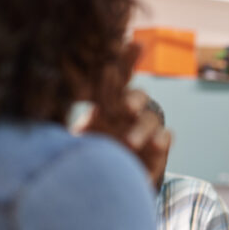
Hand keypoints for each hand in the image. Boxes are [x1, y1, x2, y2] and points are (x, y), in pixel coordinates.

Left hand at [73, 46, 170, 187]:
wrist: (108, 176)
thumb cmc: (90, 148)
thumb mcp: (79, 128)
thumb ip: (73, 109)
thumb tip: (63, 82)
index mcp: (109, 101)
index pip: (116, 79)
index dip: (122, 64)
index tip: (119, 53)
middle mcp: (131, 111)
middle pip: (138, 95)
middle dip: (133, 98)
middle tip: (126, 107)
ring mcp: (146, 127)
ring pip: (150, 119)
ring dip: (141, 129)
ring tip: (129, 143)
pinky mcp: (159, 146)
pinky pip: (165, 137)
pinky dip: (161, 140)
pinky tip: (156, 145)